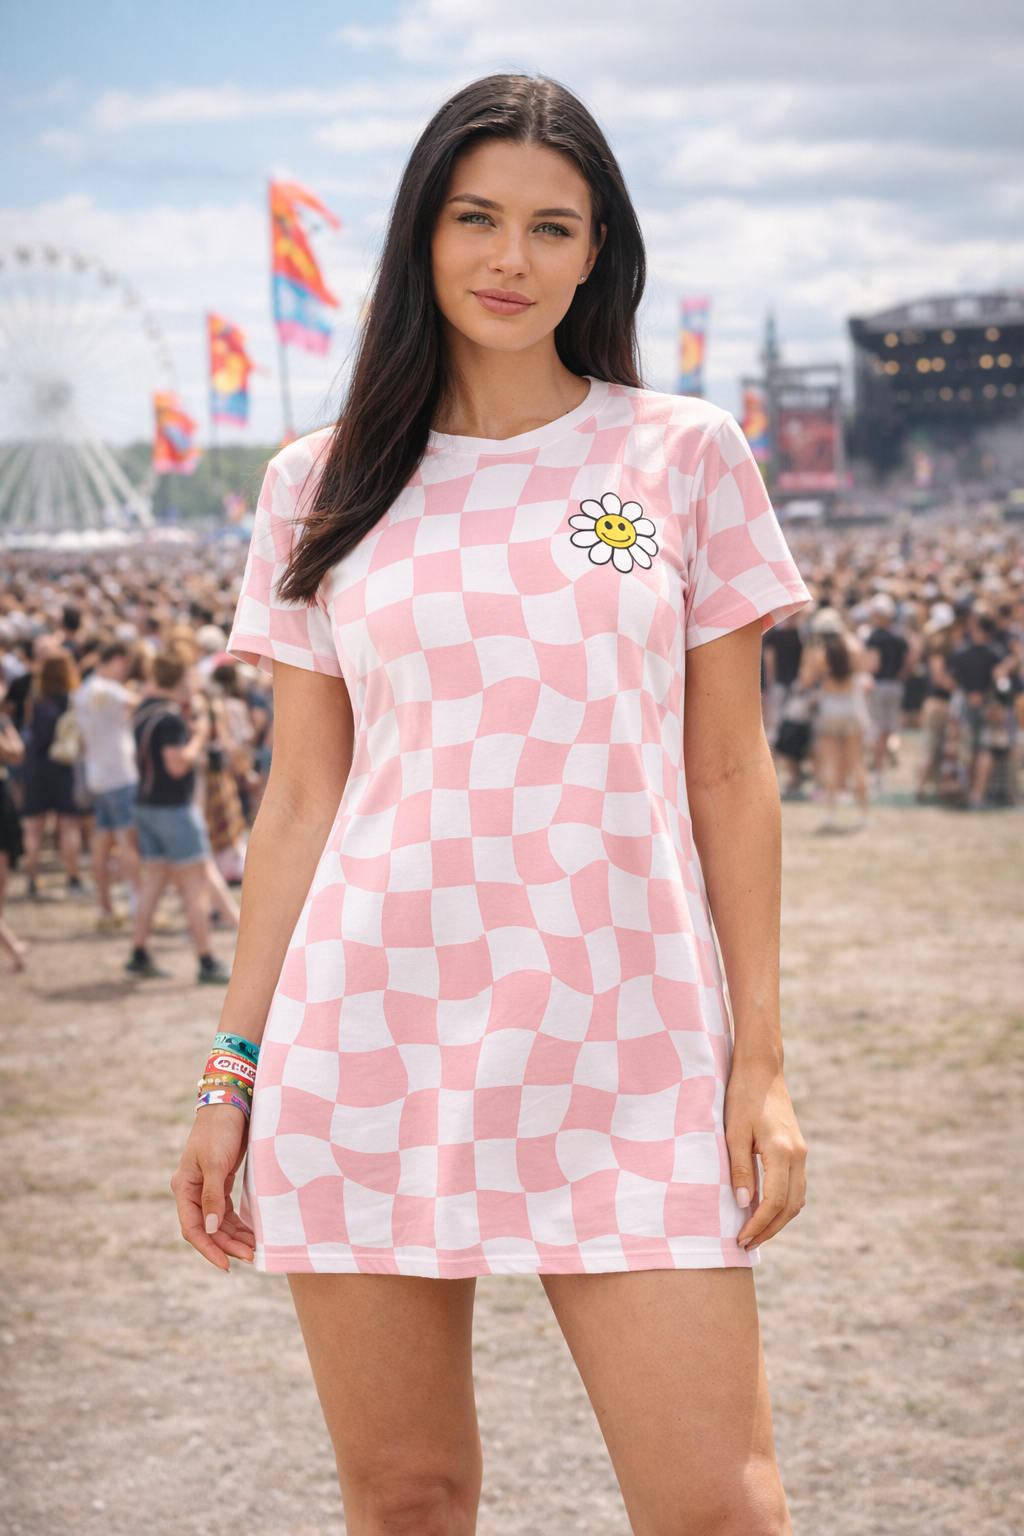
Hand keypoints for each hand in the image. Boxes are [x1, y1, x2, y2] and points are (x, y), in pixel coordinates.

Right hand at [171, 1106, 255, 1270]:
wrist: (231, 1104)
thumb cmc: (220, 1130)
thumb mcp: (215, 1163)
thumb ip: (212, 1196)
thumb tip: (210, 1229)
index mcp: (184, 1187)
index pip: (193, 1228)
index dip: (208, 1248)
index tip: (226, 1265)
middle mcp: (192, 1191)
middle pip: (207, 1229)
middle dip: (227, 1245)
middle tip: (250, 1256)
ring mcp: (206, 1187)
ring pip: (218, 1222)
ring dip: (234, 1237)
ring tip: (254, 1249)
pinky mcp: (220, 1182)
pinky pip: (226, 1211)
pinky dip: (237, 1223)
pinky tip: (251, 1233)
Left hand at [724, 1057, 805, 1251]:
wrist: (761, 1069)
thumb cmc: (742, 1097)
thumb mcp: (734, 1132)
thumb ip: (740, 1168)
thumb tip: (743, 1203)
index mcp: (782, 1152)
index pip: (774, 1201)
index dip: (758, 1224)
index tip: (741, 1238)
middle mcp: (798, 1156)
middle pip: (790, 1207)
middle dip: (769, 1229)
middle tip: (746, 1244)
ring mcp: (801, 1153)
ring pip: (797, 1199)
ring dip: (778, 1219)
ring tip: (754, 1232)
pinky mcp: (798, 1150)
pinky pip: (796, 1186)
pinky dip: (784, 1204)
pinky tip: (765, 1209)